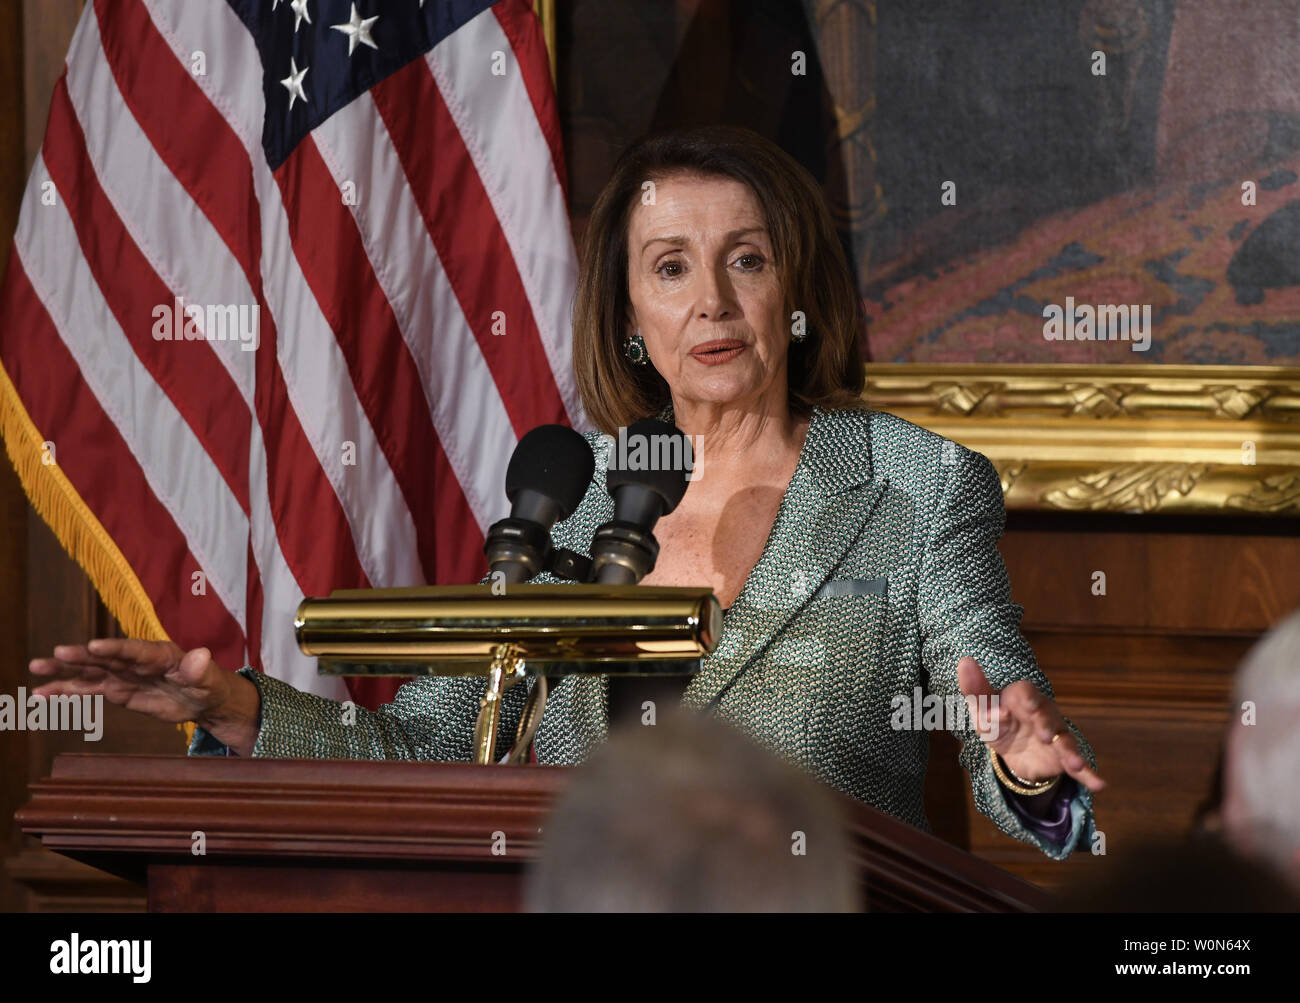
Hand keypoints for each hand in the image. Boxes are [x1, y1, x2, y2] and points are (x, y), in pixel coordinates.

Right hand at [29, 639, 259, 753]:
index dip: (114, 648)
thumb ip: (200, 669)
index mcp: (159, 654)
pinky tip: (42, 693)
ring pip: (90, 671)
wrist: (202, 698)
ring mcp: (123, 674)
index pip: (134, 650)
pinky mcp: (116, 689)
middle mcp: (135, 660)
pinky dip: (66, 691)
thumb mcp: (209, 679)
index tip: (94, 647)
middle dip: (81, 656)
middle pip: (105, 657)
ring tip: (36, 668)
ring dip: (64, 670)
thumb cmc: (208, 685)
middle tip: (56, 653)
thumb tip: (201, 655)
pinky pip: (88, 689)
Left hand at [957, 655, 1105, 793]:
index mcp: (1022, 697)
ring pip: (1065, 741)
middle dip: (1047, 723)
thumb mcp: (981, 708)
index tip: (1015, 709)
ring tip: (1074, 763)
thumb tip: (964, 661)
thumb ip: (974, 688)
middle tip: (1043, 733)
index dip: (1023, 699)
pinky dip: (1089, 774)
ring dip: (1070, 751)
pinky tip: (1099, 784)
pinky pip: (1078, 765)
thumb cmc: (996, 720)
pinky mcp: (1062, 757)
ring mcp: (1056, 736)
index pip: (1025, 692)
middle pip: (1048, 715)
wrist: (1012, 749)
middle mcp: (1044, 714)